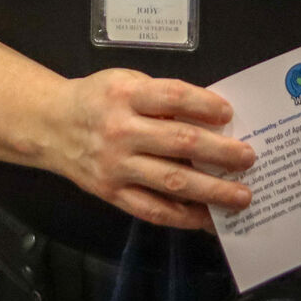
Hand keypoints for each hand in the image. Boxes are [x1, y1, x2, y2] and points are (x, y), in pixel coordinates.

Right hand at [38, 70, 254, 231]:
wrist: (52, 127)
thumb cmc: (97, 99)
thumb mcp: (124, 82)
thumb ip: (160, 97)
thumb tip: (209, 120)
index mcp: (124, 95)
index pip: (172, 97)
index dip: (203, 104)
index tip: (229, 113)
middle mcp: (120, 131)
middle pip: (179, 142)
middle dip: (220, 152)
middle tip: (248, 158)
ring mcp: (116, 167)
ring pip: (172, 181)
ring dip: (212, 190)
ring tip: (241, 195)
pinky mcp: (113, 195)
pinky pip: (153, 210)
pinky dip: (184, 217)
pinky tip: (207, 218)